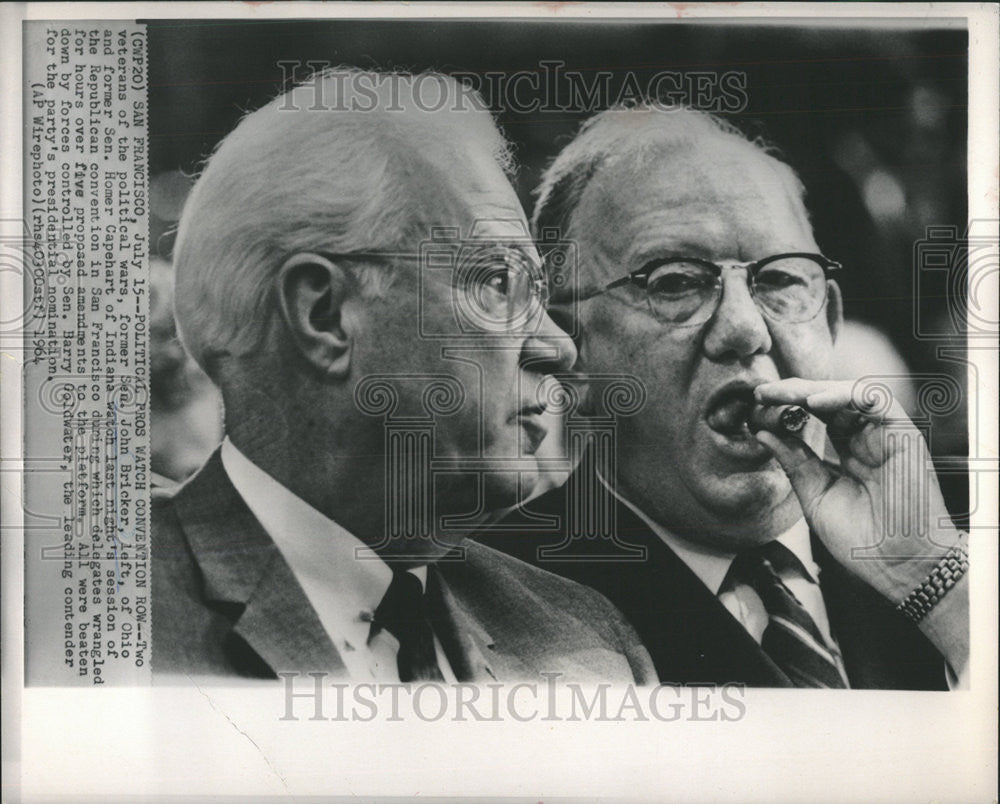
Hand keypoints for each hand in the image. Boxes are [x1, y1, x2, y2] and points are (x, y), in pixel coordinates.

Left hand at [752, 378, 962, 603]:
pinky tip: (815, 403)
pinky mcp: (903, 435)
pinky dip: (845, 396)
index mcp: (847, 451)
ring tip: (781, 395)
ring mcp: (884, 435)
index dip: (785, 408)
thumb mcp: (815, 495)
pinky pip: (877, 401)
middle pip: (828, 400)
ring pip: (849, 394)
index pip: (814, 416)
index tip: (754, 408)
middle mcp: (866, 438)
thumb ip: (794, 462)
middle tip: (760, 393)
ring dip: (813, 389)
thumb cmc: (861, 539)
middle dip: (792, 392)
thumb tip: (762, 432)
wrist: (899, 566)